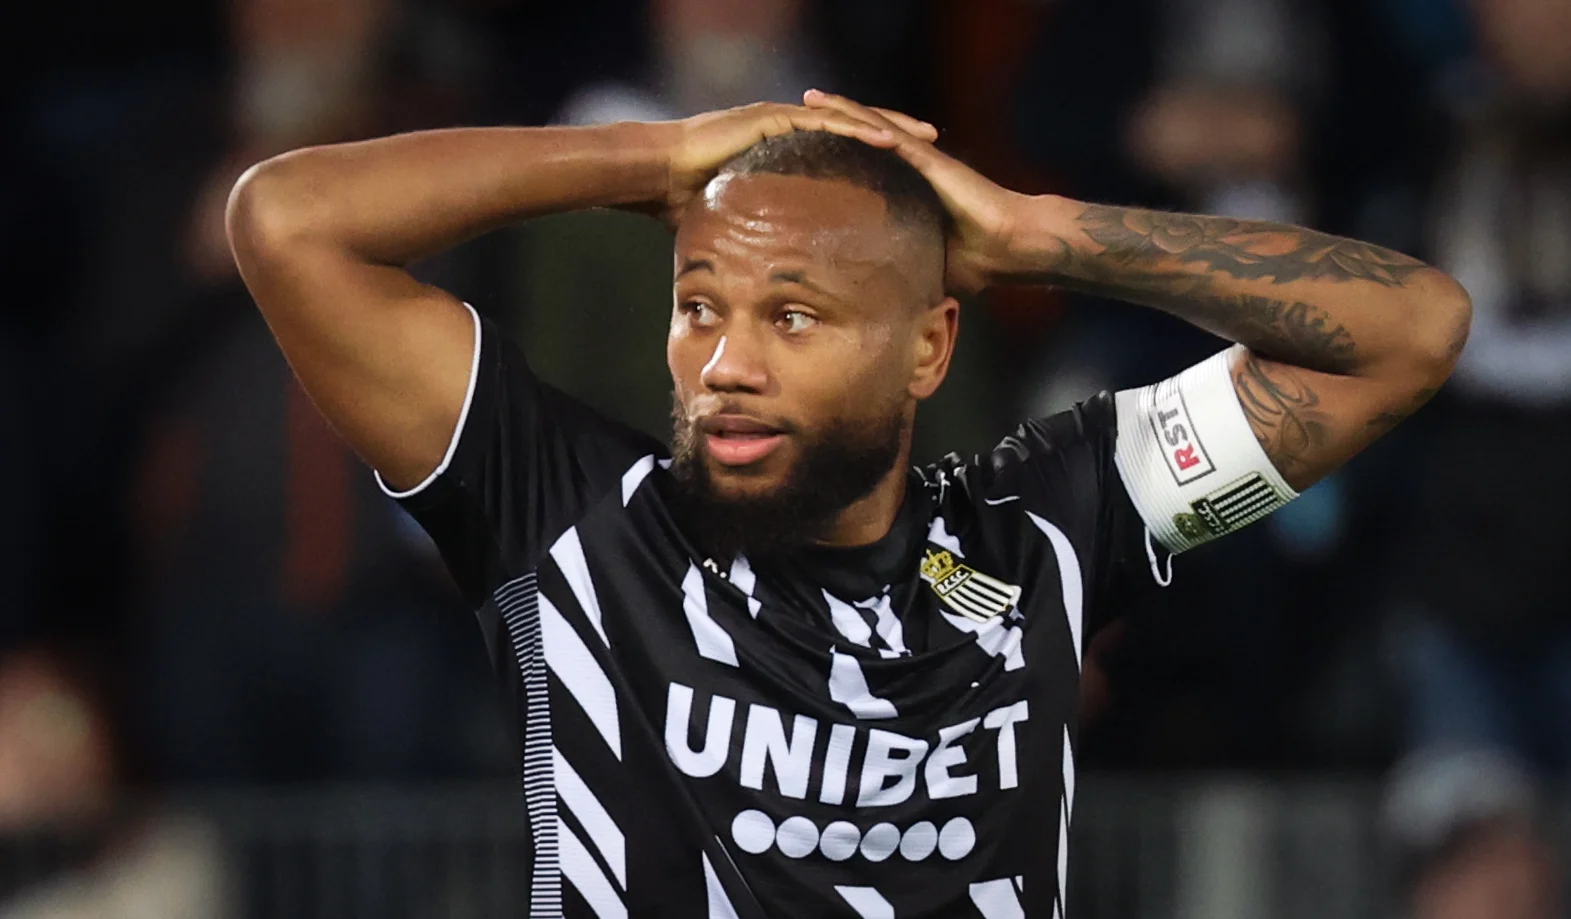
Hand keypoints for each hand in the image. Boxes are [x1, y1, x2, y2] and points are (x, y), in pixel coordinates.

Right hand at [656, 101, 938, 224]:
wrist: (657, 175)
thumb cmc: (687, 202)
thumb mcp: (741, 222)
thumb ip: (763, 237)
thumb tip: (776, 276)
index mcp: (788, 150)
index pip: (843, 150)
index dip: (878, 158)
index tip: (913, 171)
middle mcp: (790, 129)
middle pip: (855, 129)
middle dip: (896, 137)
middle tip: (934, 147)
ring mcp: (782, 119)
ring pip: (847, 120)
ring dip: (887, 129)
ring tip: (924, 140)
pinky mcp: (772, 119)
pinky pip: (824, 124)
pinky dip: (857, 130)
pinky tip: (887, 140)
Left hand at [802, 90, 1028, 294]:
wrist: (1011, 246)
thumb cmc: (978, 262)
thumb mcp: (923, 268)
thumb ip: (897, 275)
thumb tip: (872, 308)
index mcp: (910, 188)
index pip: (866, 167)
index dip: (837, 156)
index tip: (808, 151)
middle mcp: (913, 166)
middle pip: (864, 137)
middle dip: (831, 125)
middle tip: (796, 113)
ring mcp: (920, 157)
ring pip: (871, 125)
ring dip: (838, 110)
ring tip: (807, 98)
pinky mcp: (927, 157)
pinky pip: (885, 131)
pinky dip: (859, 117)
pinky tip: (835, 107)